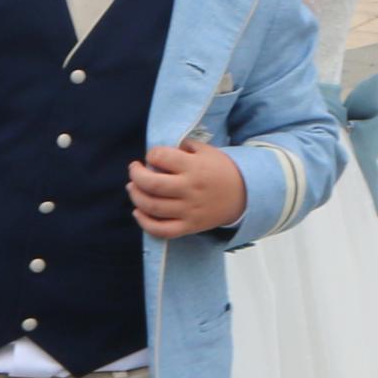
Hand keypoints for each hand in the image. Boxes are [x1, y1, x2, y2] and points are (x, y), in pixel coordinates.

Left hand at [128, 136, 248, 239]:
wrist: (244, 195)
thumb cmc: (221, 170)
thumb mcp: (206, 150)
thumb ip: (183, 147)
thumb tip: (158, 154)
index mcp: (194, 167)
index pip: (161, 157)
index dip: (151, 154)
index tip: (153, 156)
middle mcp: (190, 189)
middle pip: (151, 183)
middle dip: (136, 174)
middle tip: (134, 169)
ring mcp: (189, 210)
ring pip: (152, 206)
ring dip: (136, 196)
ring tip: (133, 187)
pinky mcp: (189, 227)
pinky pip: (162, 230)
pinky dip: (145, 223)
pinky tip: (138, 212)